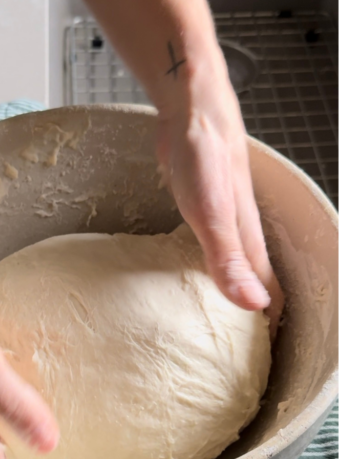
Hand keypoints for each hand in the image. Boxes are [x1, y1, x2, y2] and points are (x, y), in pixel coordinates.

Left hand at [156, 63, 283, 330]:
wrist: (193, 106)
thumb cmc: (202, 157)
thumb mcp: (211, 216)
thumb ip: (229, 260)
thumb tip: (255, 305)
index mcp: (247, 238)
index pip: (266, 290)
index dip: (267, 320)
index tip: (264, 352)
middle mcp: (240, 228)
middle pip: (254, 276)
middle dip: (254, 308)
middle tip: (246, 341)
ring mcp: (221, 213)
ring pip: (233, 257)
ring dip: (234, 283)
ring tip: (226, 311)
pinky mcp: (202, 200)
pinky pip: (210, 239)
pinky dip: (210, 259)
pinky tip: (193, 264)